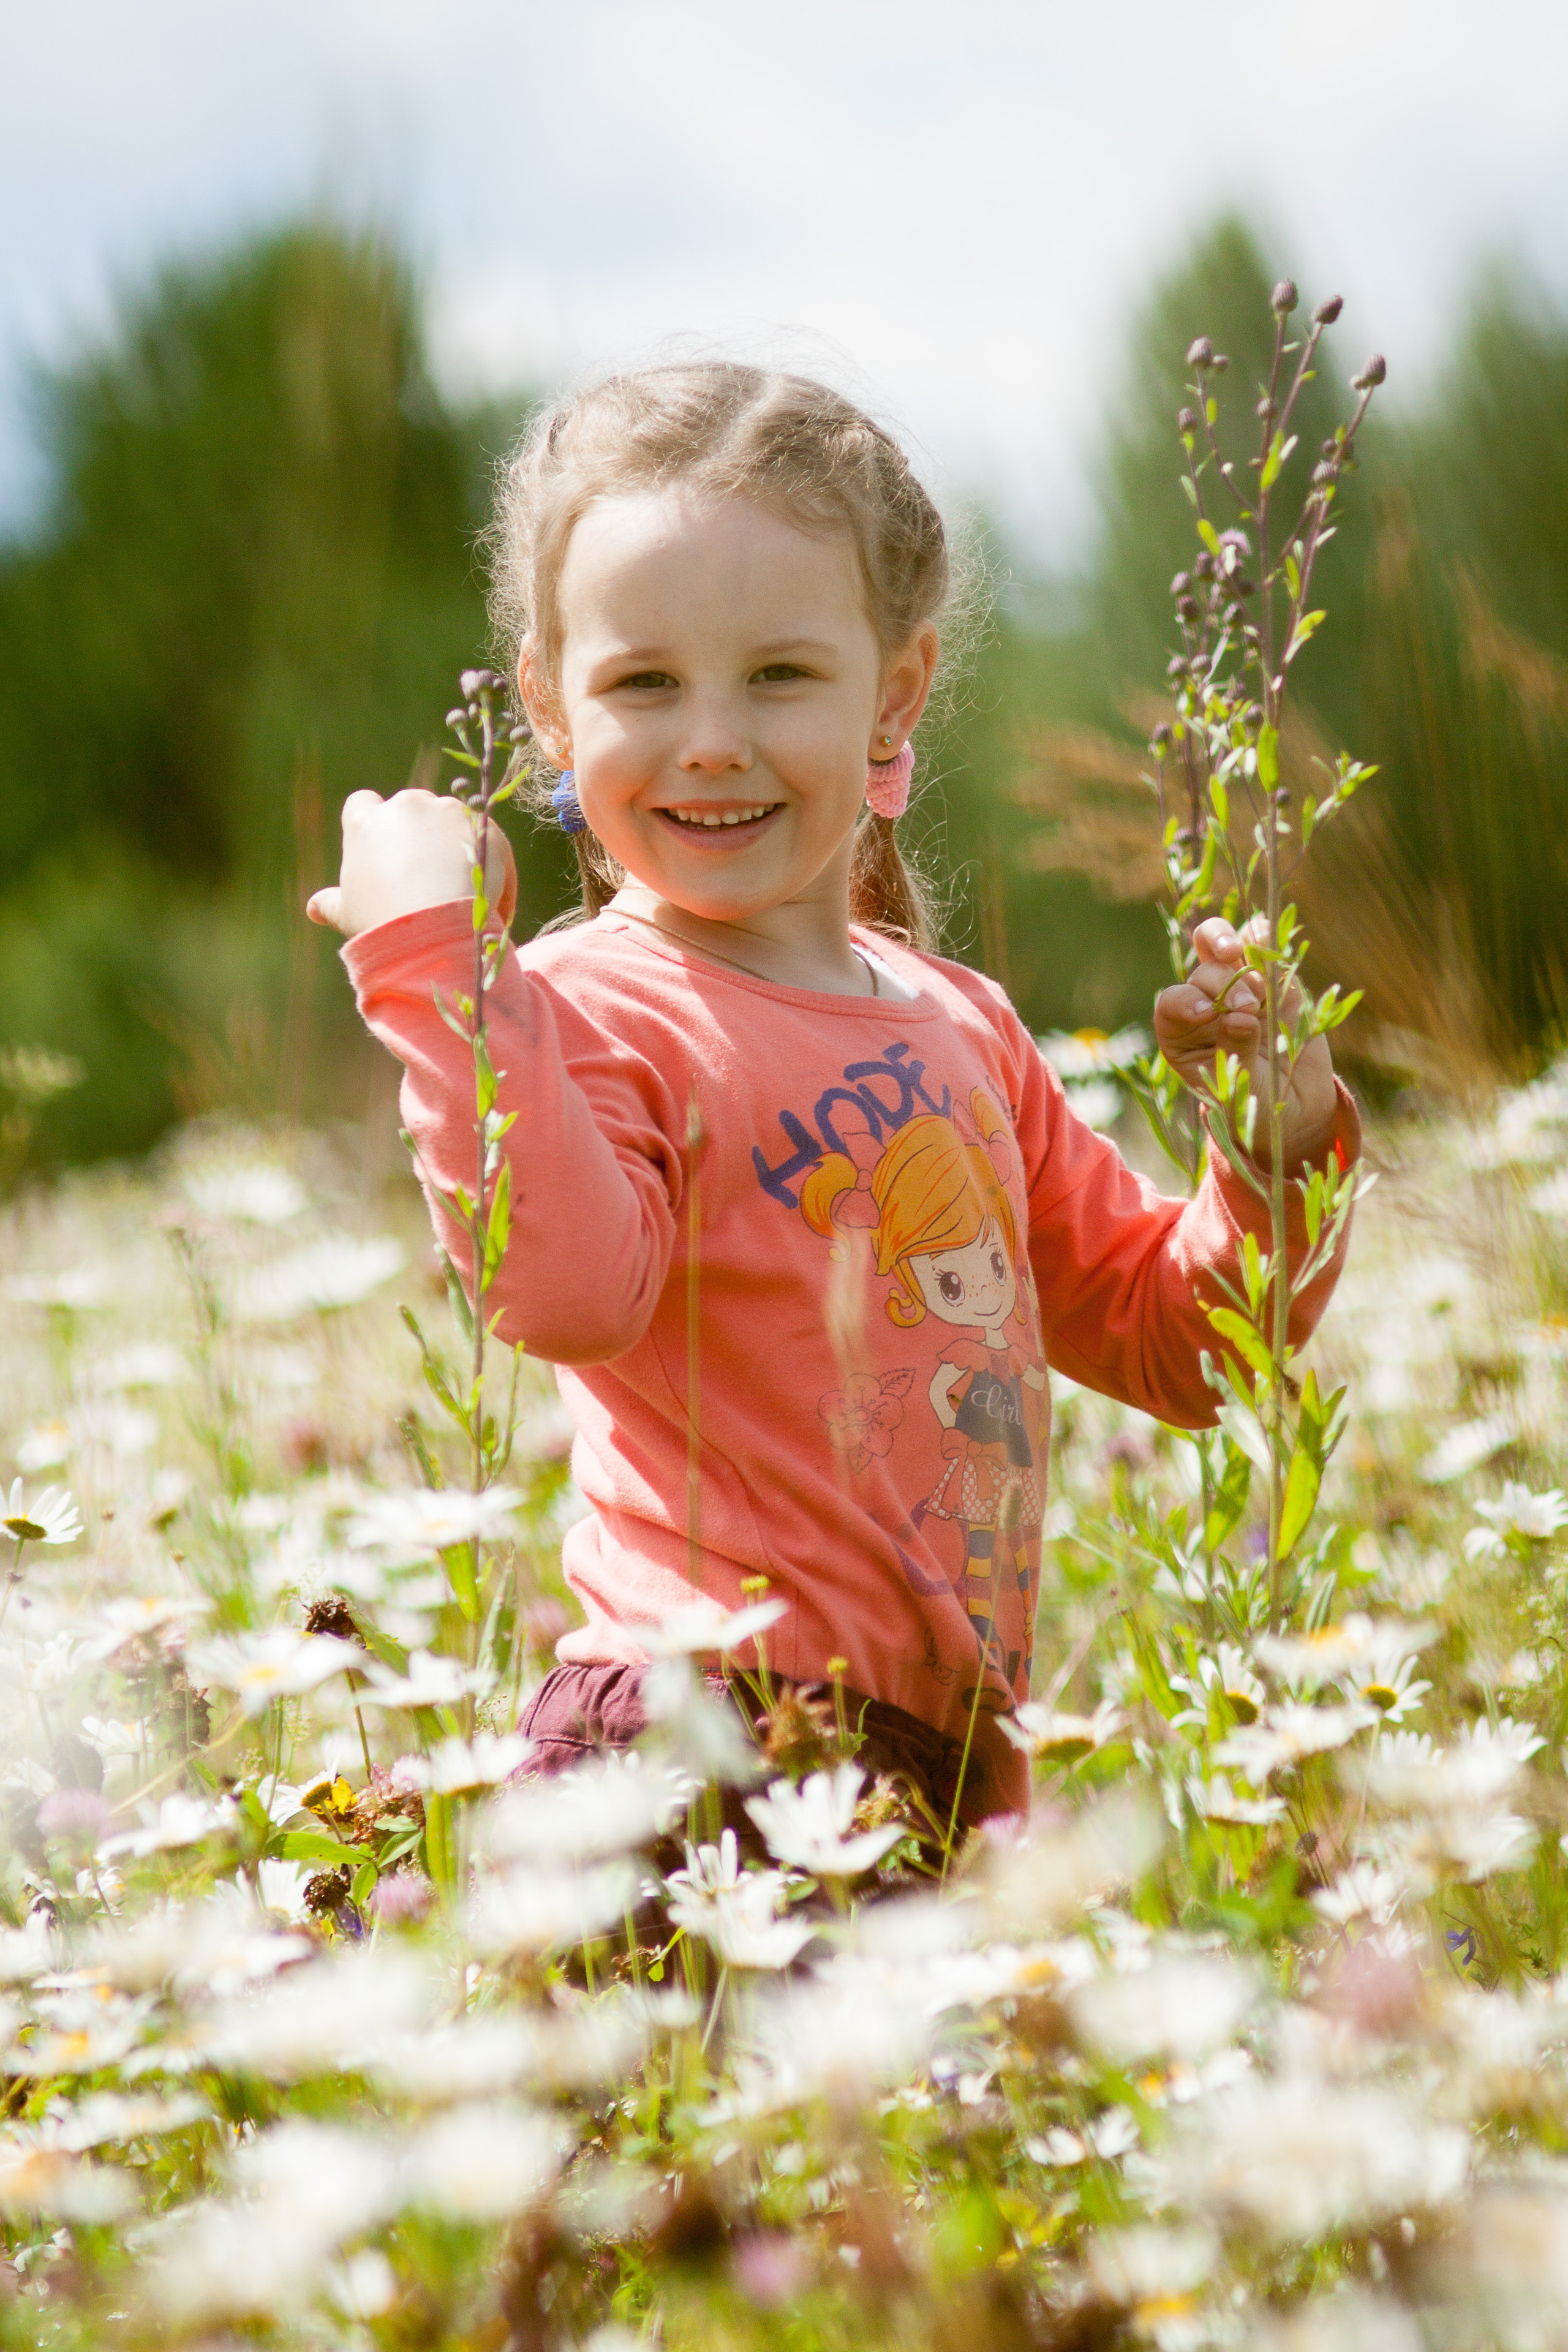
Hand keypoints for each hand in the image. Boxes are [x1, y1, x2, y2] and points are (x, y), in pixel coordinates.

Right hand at [306, 789, 516, 938]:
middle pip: (412, 807)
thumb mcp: (348, 913)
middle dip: (420, 833)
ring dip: (457, 845)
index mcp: (365, 821)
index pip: (363, 805)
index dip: (375, 824)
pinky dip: (493, 868)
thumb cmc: (381, 920)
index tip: (386, 852)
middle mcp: (406, 805)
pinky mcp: (485, 826)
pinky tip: (493, 904)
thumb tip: (313, 909)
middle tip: (428, 875)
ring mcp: (447, 811)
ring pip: (453, 819)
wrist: (432, 927)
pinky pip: (490, 841)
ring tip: (463, 893)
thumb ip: (331, 903)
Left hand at [1153, 916, 1338, 1171]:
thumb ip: (1236, 1053)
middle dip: (1222, 984)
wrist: (1294, 1105)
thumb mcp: (1241, 1089)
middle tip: (1248, 1007)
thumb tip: (1240, 1017)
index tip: (1208, 1012)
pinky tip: (1265, 936)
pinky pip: (1259, 943)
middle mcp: (1204, 1005)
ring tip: (1250, 968)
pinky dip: (1260, 934)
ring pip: (1219, 945)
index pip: (1171, 1005)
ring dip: (1230, 945)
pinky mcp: (1272, 979)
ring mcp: (1237, 986)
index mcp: (1182, 1035)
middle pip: (1201, 974)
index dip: (1186, 1001)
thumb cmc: (1253, 1104)